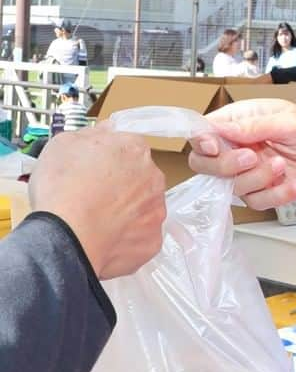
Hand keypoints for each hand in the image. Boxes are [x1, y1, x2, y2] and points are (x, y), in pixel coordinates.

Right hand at [29, 126, 165, 279]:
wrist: (67, 237)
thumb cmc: (62, 187)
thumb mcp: (64, 144)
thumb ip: (92, 134)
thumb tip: (107, 130)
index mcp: (135, 149)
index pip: (129, 147)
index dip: (109, 159)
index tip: (94, 170)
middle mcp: (154, 177)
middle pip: (140, 177)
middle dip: (121, 185)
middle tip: (93, 197)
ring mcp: (157, 210)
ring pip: (144, 207)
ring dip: (126, 211)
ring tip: (97, 221)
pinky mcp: (153, 240)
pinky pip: (141, 236)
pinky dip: (126, 238)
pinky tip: (105, 239)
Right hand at [188, 99, 295, 209]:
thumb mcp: (290, 121)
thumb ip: (255, 126)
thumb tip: (220, 128)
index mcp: (239, 121)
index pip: (203, 131)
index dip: (202, 141)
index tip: (215, 147)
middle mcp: (238, 147)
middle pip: (205, 164)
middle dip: (226, 166)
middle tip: (252, 157)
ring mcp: (249, 171)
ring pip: (232, 187)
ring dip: (259, 179)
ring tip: (283, 164)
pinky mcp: (263, 191)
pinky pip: (258, 201)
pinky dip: (279, 194)